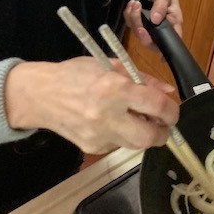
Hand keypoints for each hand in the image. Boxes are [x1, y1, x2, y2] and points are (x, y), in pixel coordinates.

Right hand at [5, 58, 179, 153]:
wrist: (41, 94)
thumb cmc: (77, 74)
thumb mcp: (112, 65)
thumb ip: (144, 80)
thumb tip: (168, 92)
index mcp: (114, 89)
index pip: (156, 106)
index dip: (172, 110)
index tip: (172, 110)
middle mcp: (107, 116)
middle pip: (150, 137)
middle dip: (163, 132)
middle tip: (163, 123)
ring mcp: (98, 135)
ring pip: (136, 144)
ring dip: (145, 134)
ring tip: (138, 118)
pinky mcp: (92, 148)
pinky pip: (118, 145)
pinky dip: (124, 135)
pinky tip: (114, 122)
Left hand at [125, 0, 182, 48]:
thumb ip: (161, 6)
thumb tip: (156, 20)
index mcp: (172, 24)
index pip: (171, 41)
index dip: (166, 51)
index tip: (161, 59)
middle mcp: (159, 29)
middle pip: (150, 41)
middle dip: (141, 30)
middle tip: (137, 14)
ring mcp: (148, 26)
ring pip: (138, 32)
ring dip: (134, 17)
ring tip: (136, 3)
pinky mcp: (138, 22)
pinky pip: (130, 23)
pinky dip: (129, 14)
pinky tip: (133, 3)